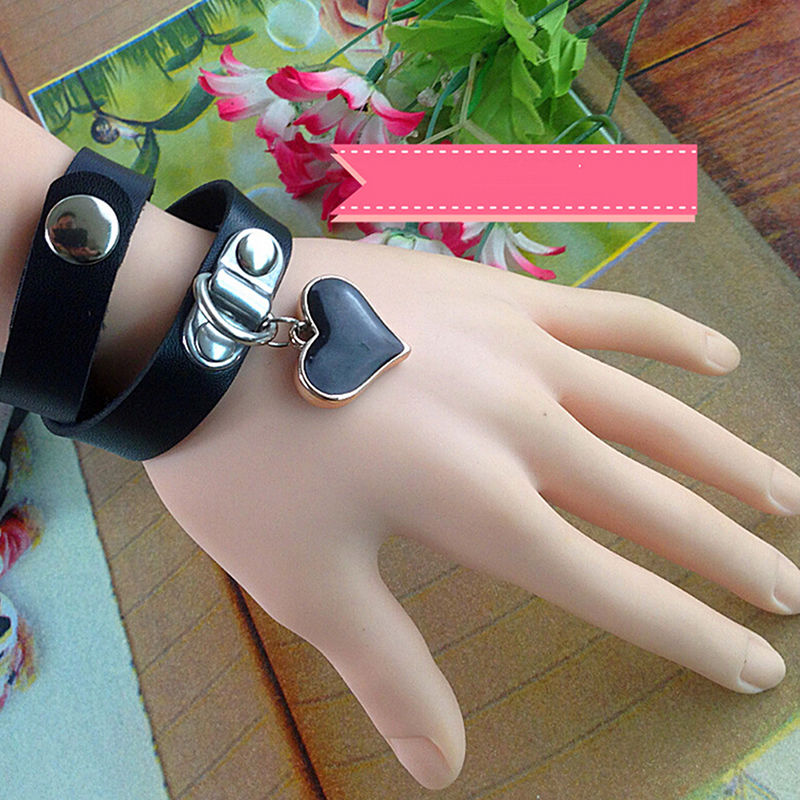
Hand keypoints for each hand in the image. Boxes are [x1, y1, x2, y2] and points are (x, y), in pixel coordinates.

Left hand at [144, 237, 799, 789]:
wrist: (207, 333)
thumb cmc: (249, 463)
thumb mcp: (311, 582)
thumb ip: (390, 670)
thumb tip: (445, 771)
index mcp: (483, 507)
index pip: (611, 586)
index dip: (686, 631)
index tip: (752, 663)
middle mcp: (524, 428)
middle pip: (652, 502)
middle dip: (726, 554)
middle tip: (788, 589)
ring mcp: (519, 350)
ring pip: (651, 412)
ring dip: (726, 458)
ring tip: (785, 494)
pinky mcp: (498, 296)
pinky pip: (604, 314)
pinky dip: (667, 337)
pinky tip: (718, 355)